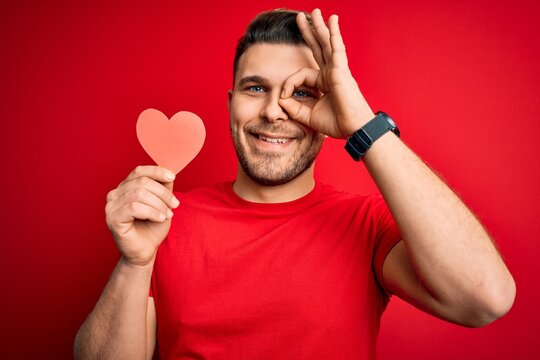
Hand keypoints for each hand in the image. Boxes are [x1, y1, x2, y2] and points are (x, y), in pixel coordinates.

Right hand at [105, 166, 179, 265]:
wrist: (146, 251)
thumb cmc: (152, 228)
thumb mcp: (162, 203)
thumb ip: (163, 188)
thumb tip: (169, 174)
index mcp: (125, 187)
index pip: (139, 171)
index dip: (157, 171)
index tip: (172, 177)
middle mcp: (115, 194)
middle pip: (142, 182)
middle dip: (163, 193)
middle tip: (175, 205)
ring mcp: (111, 206)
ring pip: (139, 194)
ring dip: (159, 203)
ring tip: (168, 214)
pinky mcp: (112, 218)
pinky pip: (134, 208)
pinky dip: (152, 212)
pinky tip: (160, 218)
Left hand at [279, 8, 374, 137]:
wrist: (353, 128)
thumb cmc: (337, 123)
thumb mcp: (308, 116)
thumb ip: (293, 107)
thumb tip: (280, 98)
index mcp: (323, 83)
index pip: (300, 75)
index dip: (288, 84)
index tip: (283, 96)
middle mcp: (330, 73)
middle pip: (317, 48)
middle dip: (309, 32)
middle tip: (300, 18)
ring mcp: (336, 70)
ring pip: (326, 43)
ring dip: (320, 26)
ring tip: (316, 11)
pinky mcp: (341, 70)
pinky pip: (336, 48)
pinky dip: (334, 33)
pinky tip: (332, 20)